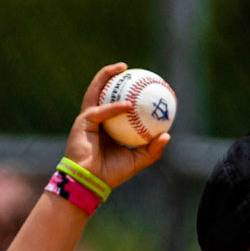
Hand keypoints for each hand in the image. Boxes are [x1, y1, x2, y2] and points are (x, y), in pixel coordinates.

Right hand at [65, 64, 170, 191]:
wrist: (90, 182)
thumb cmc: (111, 173)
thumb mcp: (137, 160)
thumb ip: (152, 149)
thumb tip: (167, 135)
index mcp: (105, 127)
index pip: (113, 103)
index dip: (123, 91)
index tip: (138, 83)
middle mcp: (94, 120)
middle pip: (100, 91)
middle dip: (110, 75)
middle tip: (128, 68)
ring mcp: (87, 119)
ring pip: (95, 92)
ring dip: (106, 77)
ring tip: (121, 68)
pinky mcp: (82, 122)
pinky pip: (101, 111)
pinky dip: (114, 108)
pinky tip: (128, 104)